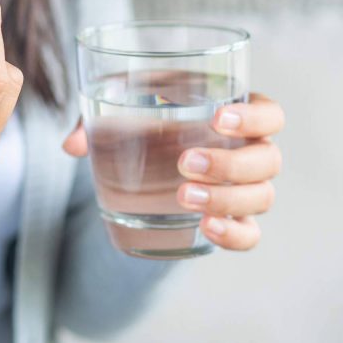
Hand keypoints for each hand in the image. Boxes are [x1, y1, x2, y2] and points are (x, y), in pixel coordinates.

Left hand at [62, 93, 284, 250]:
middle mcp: (250, 151)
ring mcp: (245, 189)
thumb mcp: (120, 108)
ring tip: (184, 198)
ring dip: (227, 199)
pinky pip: (250, 234)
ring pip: (262, 197)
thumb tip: (72, 145)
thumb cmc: (142, 119)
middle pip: (268, 160)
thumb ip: (97, 118)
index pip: (270, 113)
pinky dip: (234, 235)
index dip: (254, 117)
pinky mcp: (232, 219)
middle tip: (184, 164)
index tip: (217, 119)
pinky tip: (207, 229)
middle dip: (230, 164)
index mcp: (235, 113)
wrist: (143, 159)